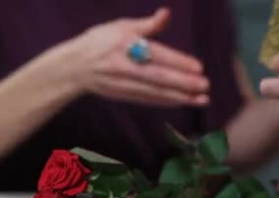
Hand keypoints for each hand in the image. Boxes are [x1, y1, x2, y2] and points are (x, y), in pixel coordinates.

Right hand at [67, 8, 209, 106]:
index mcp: (125, 44)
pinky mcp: (123, 96)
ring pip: (155, 93)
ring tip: (201, 100)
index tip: (198, 67)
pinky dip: (167, 102)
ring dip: (180, 97)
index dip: (178, 62)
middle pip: (158, 77)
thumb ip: (147, 24)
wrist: (73, 67)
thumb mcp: (121, 26)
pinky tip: (183, 103)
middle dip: (183, 83)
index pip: (157, 55)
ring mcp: (123, 84)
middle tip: (205, 86)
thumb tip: (167, 13)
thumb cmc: (100, 41)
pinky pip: (148, 100)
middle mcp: (124, 66)